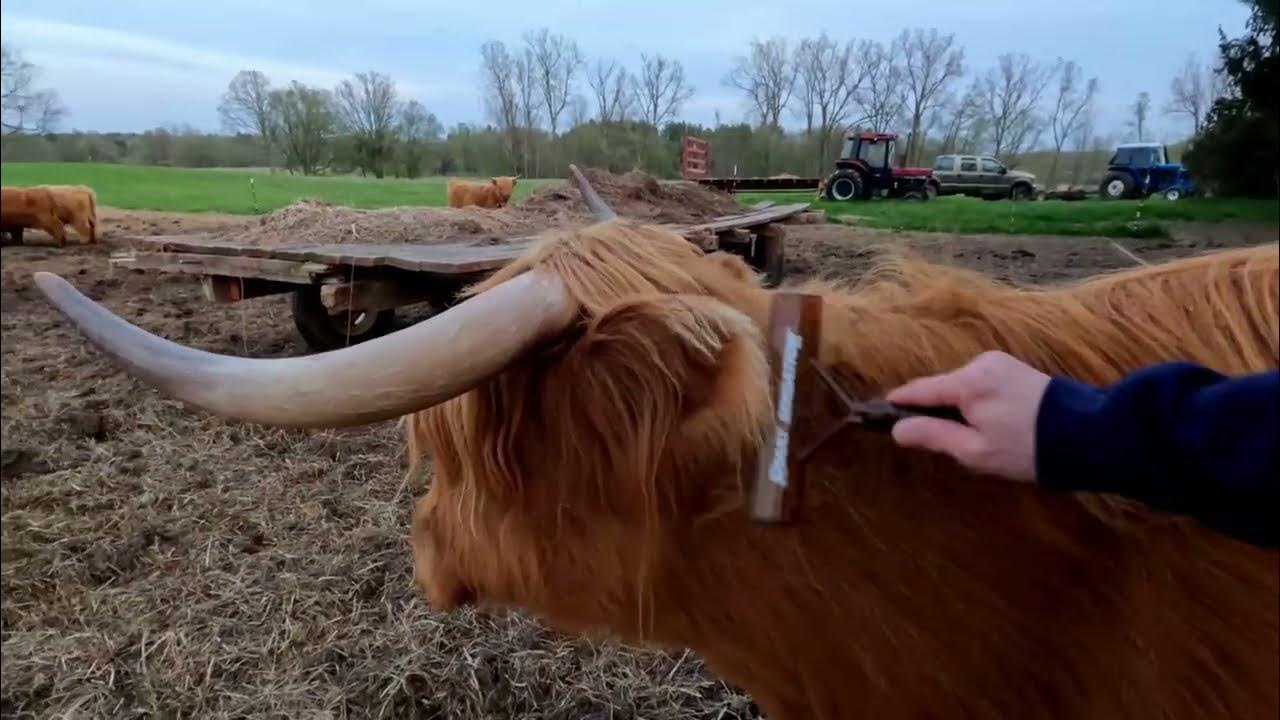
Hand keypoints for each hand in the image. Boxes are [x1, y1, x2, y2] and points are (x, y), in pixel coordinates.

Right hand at [886, 351, 1050, 481]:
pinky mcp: (1016, 368)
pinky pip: (981, 385)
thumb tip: (897, 430)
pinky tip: (992, 424)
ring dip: (959, 408)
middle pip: (942, 388)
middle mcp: (980, 363)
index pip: (920, 390)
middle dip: (935, 411)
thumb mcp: (974, 451)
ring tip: (974, 438)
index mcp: (967, 382)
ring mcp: (1000, 363)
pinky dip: (977, 402)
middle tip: (940, 443)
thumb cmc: (1026, 448)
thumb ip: (933, 436)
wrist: (1088, 435)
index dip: (898, 403)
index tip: (878, 414)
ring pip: (962, 387)